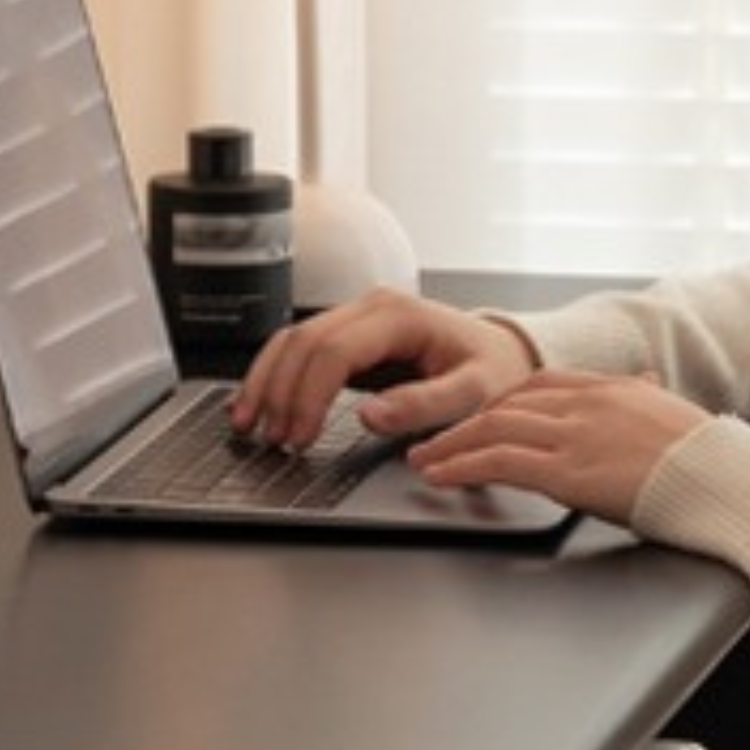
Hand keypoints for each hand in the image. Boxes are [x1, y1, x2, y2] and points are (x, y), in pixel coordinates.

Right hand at [226, 290, 537, 451]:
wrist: (501, 354)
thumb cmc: (492, 372)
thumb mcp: (473, 393)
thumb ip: (424, 405)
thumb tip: (371, 416)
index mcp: (398, 316)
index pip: (332, 350)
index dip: (308, 396)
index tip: (300, 437)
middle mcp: (371, 308)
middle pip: (302, 342)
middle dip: (279, 393)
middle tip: (273, 441)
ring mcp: (357, 319)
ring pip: (291, 341)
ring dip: (264, 382)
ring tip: (248, 425)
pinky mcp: (349, 336)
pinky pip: (299, 349)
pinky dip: (274, 376)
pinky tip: (258, 403)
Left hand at [408, 369, 712, 525]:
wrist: (729, 481)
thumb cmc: (711, 462)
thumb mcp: (676, 417)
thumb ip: (650, 398)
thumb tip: (650, 382)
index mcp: (614, 388)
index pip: (541, 385)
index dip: (501, 401)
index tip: (476, 415)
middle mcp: (589, 404)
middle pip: (508, 403)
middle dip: (464, 422)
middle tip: (433, 437)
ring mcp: (577, 435)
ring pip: (495, 427)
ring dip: (451, 444)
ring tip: (423, 460)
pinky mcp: (570, 471)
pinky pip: (501, 461)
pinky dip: (463, 466)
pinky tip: (441, 476)